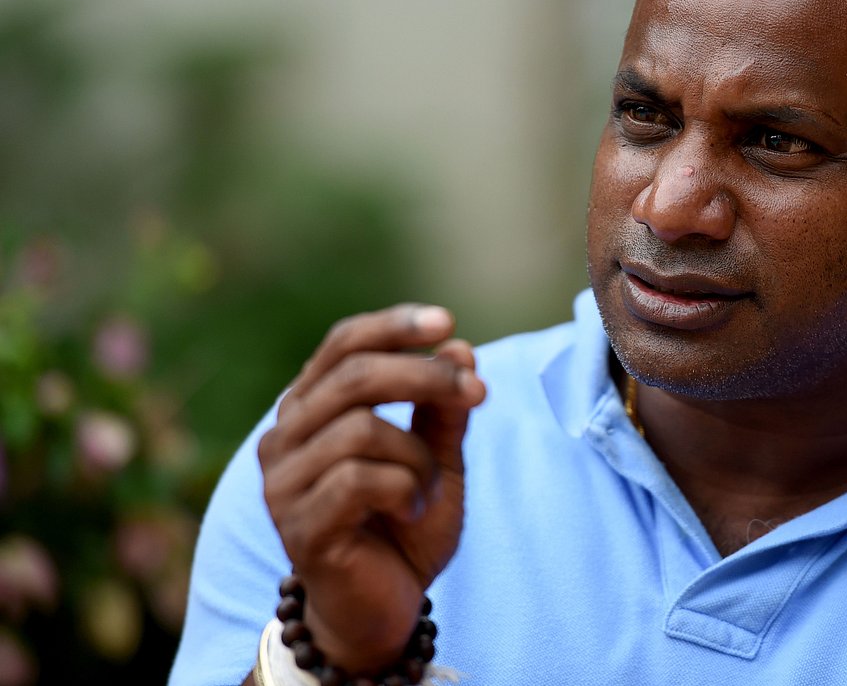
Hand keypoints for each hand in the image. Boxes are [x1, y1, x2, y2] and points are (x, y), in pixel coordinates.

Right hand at [257, 304, 485, 672]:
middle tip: (478, 393)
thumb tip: (460, 349)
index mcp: (312, 406)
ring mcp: (283, 481)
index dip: (394, 326)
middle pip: (355, 375)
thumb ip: (444, 408)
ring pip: (362, 428)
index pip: (344, 343)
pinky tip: (410, 510)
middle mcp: (285, 435)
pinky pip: (359, 479)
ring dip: (417, 455)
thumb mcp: (437, 457)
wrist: (383, 608)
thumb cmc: (405, 524)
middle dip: (426, 376)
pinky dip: (404, 488)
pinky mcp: (297, 525)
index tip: (447, 323)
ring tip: (428, 488)